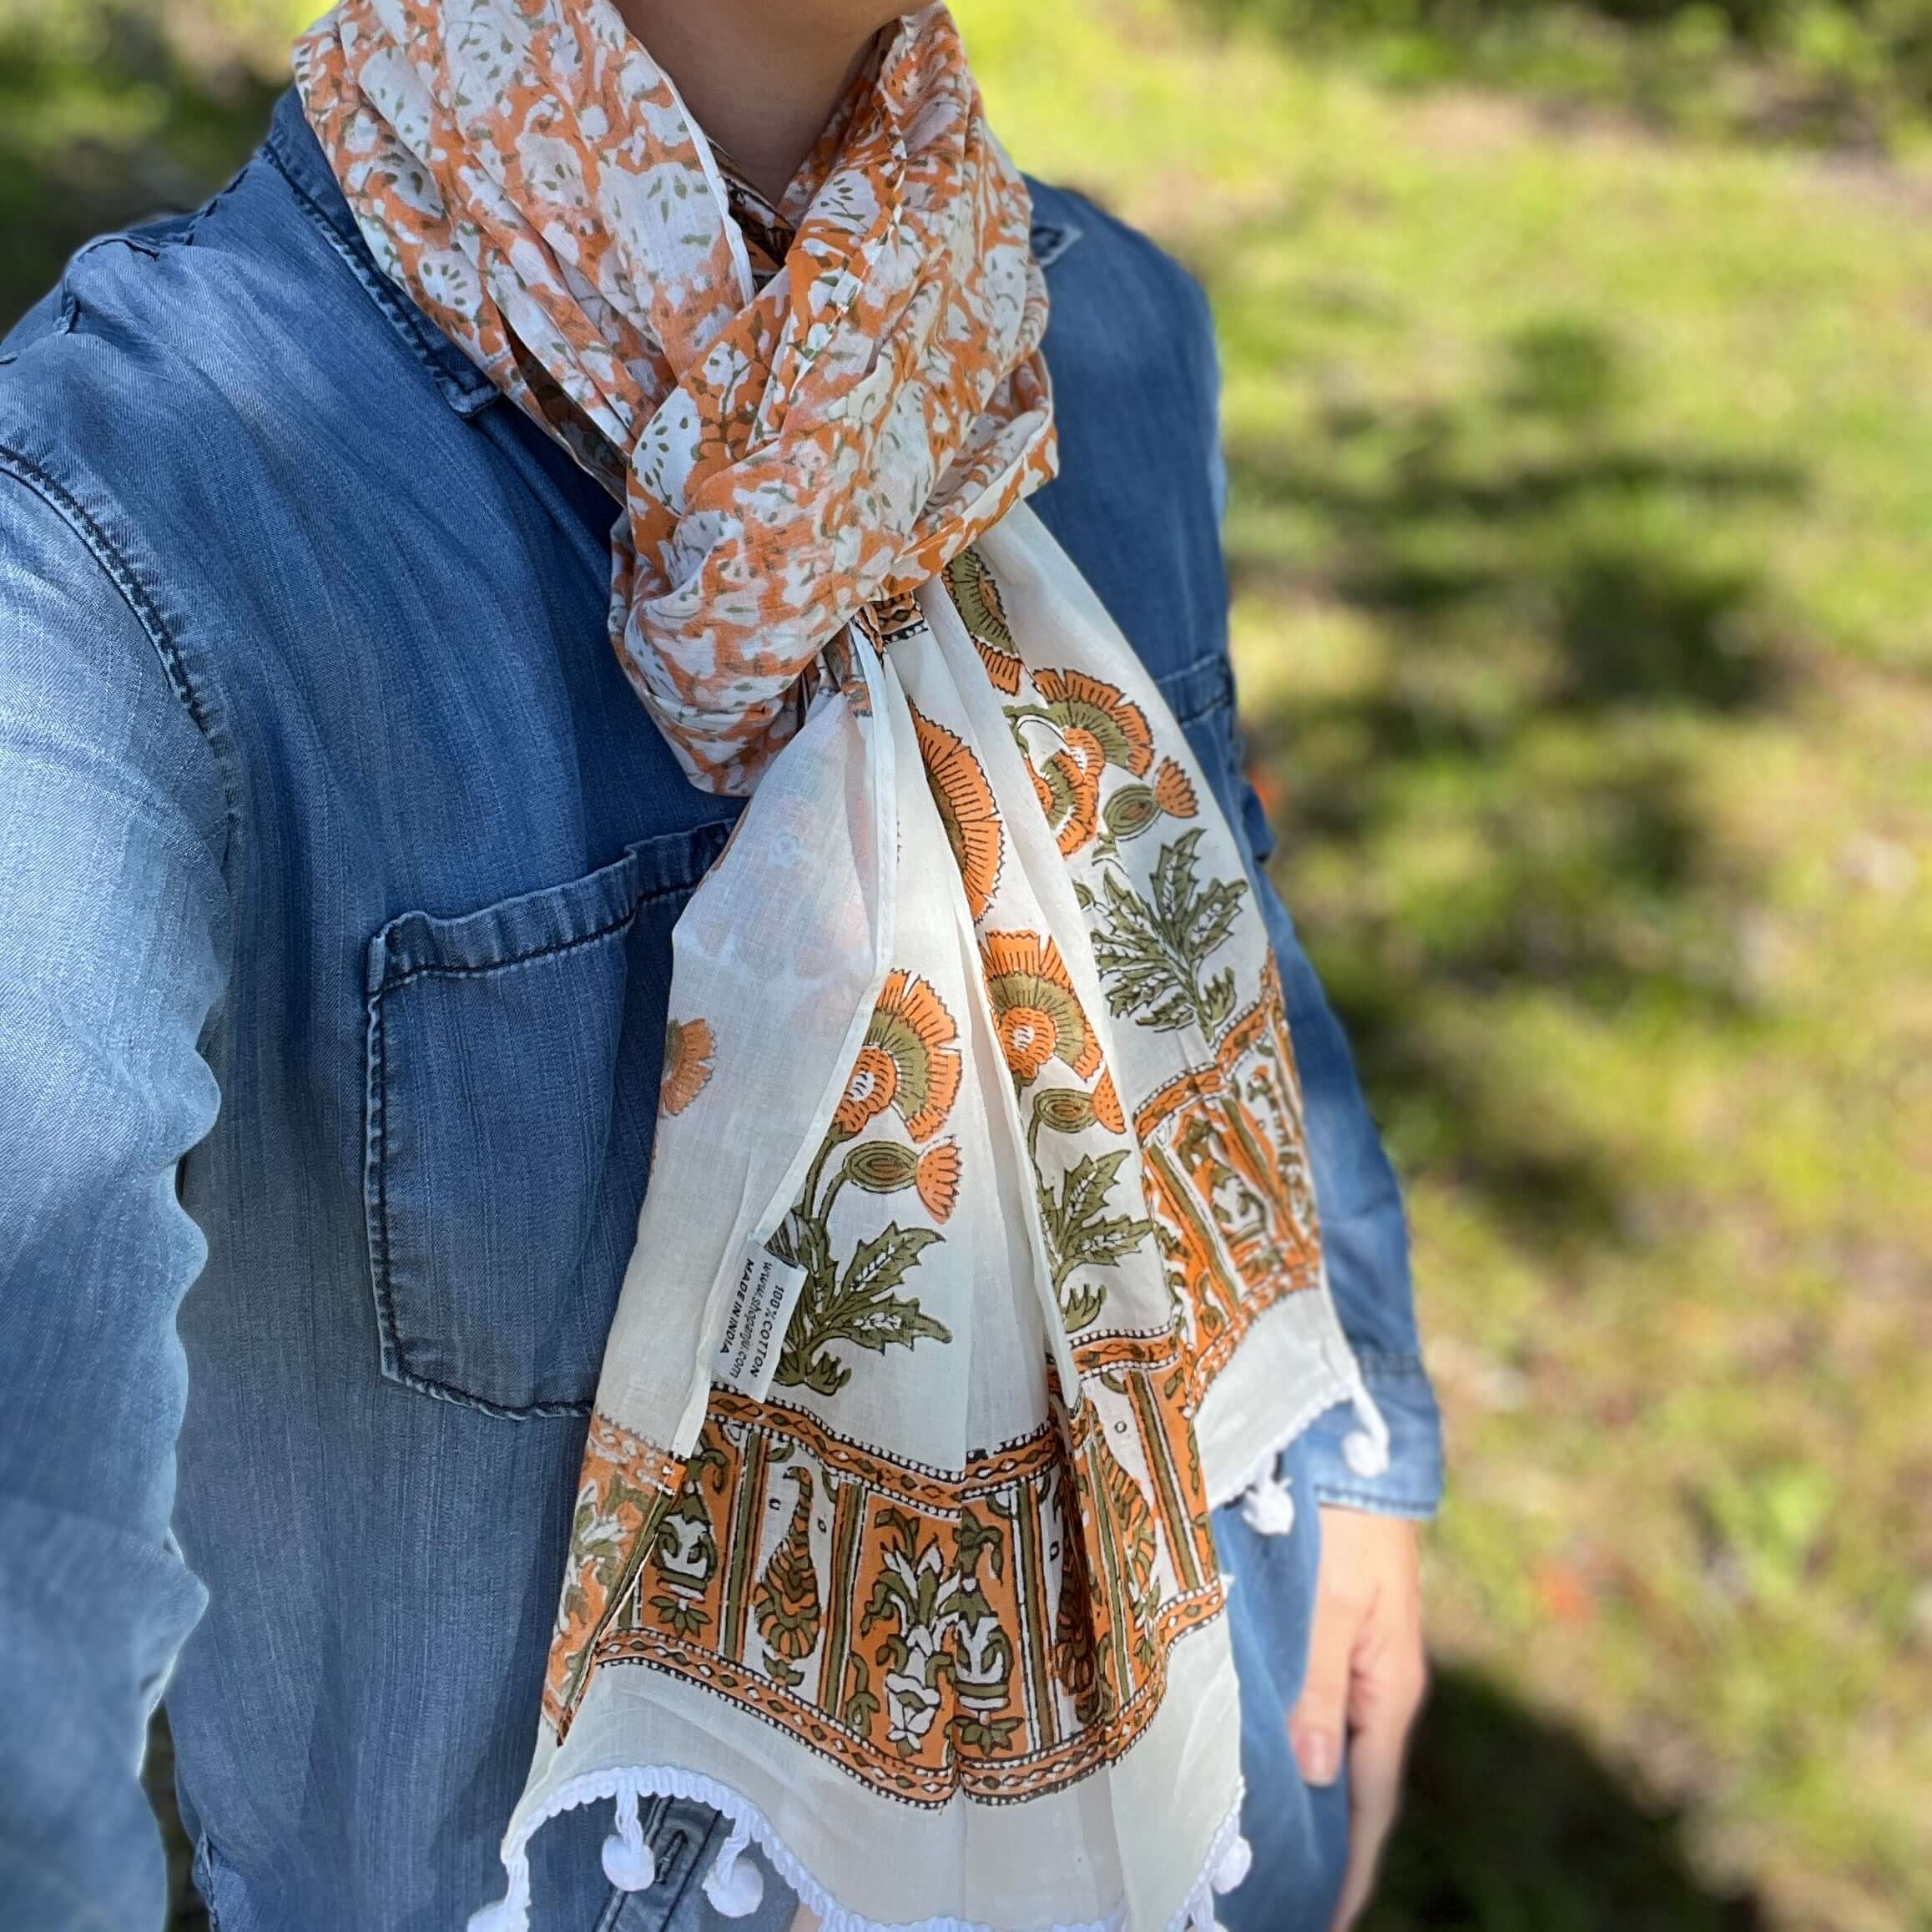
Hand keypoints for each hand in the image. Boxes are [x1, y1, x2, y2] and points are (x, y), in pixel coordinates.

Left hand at [1290, 1507, 1427, 1931]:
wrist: (1351, 1442)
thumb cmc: (1344, 1516)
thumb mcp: (1331, 1599)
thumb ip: (1318, 1682)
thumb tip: (1313, 1774)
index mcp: (1388, 1687)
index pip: (1368, 1800)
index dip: (1346, 1863)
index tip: (1321, 1920)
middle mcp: (1373, 1683)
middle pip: (1347, 1783)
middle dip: (1318, 1843)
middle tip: (1274, 1896)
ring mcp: (1350, 1657)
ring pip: (1322, 1744)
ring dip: (1297, 1794)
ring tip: (1255, 1848)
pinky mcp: (1323, 1629)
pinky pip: (1307, 1703)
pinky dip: (1286, 1740)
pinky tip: (1251, 1756)